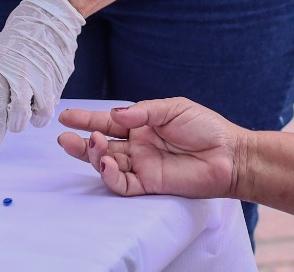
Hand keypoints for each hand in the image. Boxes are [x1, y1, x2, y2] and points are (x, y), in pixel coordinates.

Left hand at [0, 0, 83, 151]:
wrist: (49, 18)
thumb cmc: (17, 36)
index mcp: (2, 71)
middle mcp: (24, 78)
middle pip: (20, 119)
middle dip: (15, 125)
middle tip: (14, 118)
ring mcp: (45, 80)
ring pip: (41, 116)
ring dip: (34, 118)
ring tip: (31, 107)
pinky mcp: (61, 79)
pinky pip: (55, 102)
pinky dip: (47, 104)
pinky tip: (42, 92)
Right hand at [57, 98, 243, 199]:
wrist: (229, 155)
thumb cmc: (205, 127)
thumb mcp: (173, 109)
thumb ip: (144, 112)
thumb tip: (115, 115)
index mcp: (141, 125)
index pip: (108, 122)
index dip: (87, 120)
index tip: (66, 115)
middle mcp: (137, 146)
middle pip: (102, 145)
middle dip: (81, 141)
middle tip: (64, 137)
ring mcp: (142, 166)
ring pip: (107, 164)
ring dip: (94, 156)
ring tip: (92, 144)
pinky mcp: (149, 184)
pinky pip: (122, 183)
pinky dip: (110, 175)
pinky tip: (106, 163)